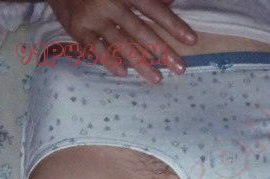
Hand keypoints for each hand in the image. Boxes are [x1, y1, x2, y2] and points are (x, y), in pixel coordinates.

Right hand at [46, 0, 196, 82]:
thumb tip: (171, 2)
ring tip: (157, 79)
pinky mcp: (78, 29)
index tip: (191, 40)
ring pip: (121, 43)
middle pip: (141, 30)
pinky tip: (123, 74)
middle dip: (162, 50)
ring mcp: (94, 17)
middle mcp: (111, 3)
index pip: (154, 8)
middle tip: (179, 69)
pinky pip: (96, 49)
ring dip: (141, 63)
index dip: (173, 24)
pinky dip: (109, 61)